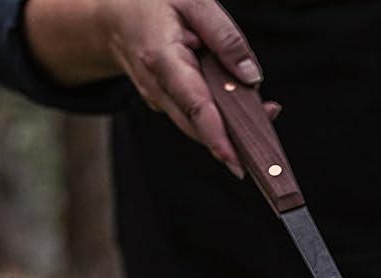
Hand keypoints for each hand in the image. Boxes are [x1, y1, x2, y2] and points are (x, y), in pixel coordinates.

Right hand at [24, 0, 278, 176]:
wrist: (114, 16)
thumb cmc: (154, 4)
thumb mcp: (194, 3)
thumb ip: (225, 37)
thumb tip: (251, 77)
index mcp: (162, 59)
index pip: (194, 104)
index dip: (216, 135)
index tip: (235, 160)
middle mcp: (156, 86)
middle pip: (197, 126)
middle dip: (232, 142)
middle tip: (266, 145)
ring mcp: (158, 99)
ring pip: (197, 126)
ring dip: (230, 129)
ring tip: (265, 114)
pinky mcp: (165, 103)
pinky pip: (194, 116)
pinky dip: (219, 117)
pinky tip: (242, 105)